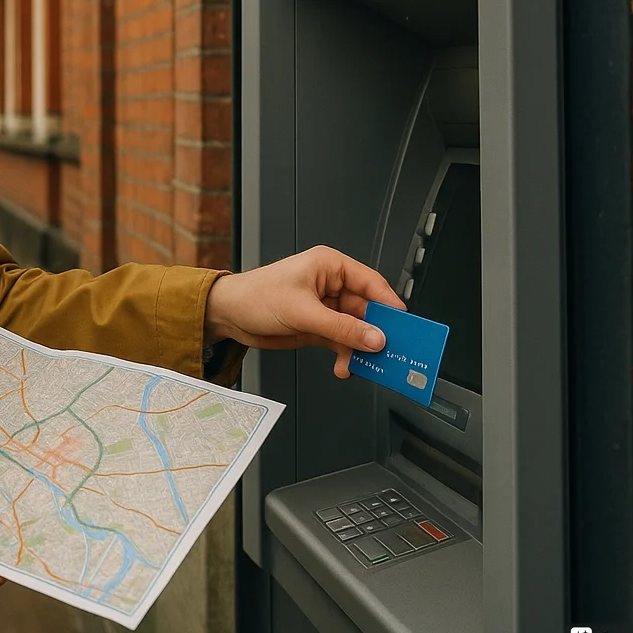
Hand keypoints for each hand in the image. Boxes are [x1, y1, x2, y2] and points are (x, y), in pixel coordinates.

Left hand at [203, 246, 403, 378]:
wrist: (228, 315)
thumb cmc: (256, 296)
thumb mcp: (303, 312)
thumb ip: (342, 327)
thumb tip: (375, 338)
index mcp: (330, 266)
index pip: (371, 283)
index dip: (390, 304)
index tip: (404, 325)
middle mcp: (331, 285)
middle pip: (368, 310)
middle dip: (376, 332)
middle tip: (390, 352)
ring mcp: (325, 307)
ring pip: (357, 329)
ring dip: (360, 348)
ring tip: (364, 365)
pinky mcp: (318, 326)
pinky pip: (343, 341)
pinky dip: (346, 355)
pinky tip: (345, 366)